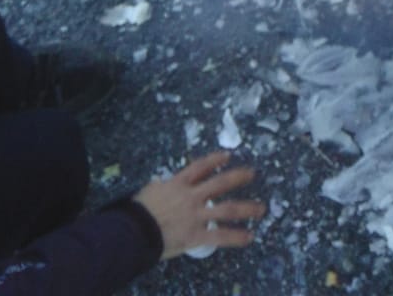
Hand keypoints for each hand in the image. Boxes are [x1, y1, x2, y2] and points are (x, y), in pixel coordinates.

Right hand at [134, 152, 263, 258]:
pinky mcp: (196, 235)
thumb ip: (161, 186)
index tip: (227, 155)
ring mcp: (196, 216)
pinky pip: (220, 236)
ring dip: (247, 208)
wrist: (131, 232)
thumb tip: (162, 184)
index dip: (215, 160)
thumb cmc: (136, 212)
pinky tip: (249, 236)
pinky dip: (236, 236)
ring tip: (261, 208)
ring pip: (227, 209)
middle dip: (238, 177)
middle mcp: (191, 197)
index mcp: (178, 184)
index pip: (200, 167)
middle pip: (220, 183)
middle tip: (252, 174)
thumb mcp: (149, 191)